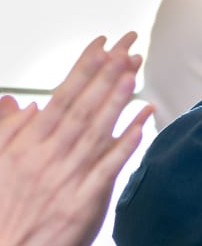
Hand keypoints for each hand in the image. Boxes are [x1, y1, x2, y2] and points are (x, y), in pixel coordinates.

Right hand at [0, 34, 151, 245]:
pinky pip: (108, 167)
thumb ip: (7, 132)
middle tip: (129, 44)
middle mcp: (45, 156)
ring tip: (135, 70)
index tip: (102, 43)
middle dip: (106, 71)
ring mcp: (64, 178)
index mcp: (25, 145)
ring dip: (116, 98)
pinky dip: (126, 141)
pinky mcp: (80, 202)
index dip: (82, 67)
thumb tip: (20, 102)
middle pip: (82, 106)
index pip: (60, 96)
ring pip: (96, 130)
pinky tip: (143, 121)